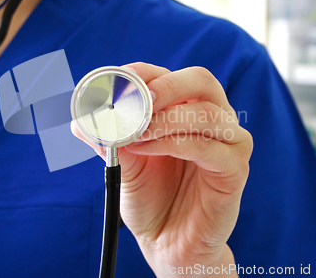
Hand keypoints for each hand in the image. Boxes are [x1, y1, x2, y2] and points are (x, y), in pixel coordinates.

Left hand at [72, 62, 252, 276]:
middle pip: (201, 81)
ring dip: (166, 118)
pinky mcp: (234, 170)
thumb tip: (81, 120)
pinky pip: (208, 147)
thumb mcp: (124, 164)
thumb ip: (109, 140)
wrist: (167, 243)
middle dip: (166, 86)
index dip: (144, 73)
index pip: (172, 77)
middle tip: (136, 100)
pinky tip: (147, 148)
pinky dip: (174, 143)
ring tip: (135, 132)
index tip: (116, 82)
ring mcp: (228, 144)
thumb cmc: (150, 200)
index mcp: (187, 112)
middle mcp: (212, 121)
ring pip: (206, 113)